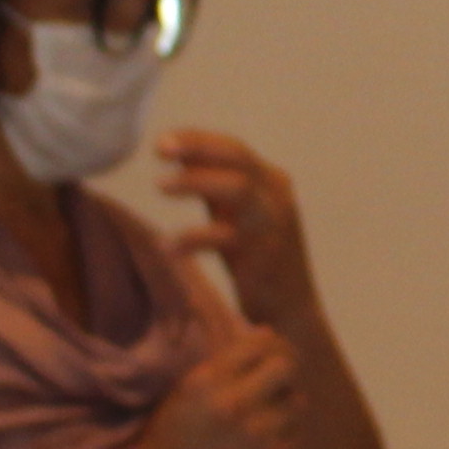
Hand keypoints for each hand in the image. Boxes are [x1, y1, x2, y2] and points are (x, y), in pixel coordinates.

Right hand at [131, 299, 306, 448]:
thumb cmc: (172, 440)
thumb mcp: (186, 392)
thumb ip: (225, 363)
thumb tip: (267, 333)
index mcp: (206, 381)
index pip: (258, 344)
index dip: (270, 345)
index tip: (270, 352)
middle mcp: (235, 403)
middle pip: (287, 366)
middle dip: (286, 369)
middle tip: (279, 380)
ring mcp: (258, 435)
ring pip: (298, 402)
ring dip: (287, 405)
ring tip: (271, 414)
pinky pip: (299, 434)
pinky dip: (289, 433)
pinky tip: (271, 438)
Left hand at [155, 130, 321, 325]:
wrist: (289, 308)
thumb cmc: (257, 257)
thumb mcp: (234, 213)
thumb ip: (212, 183)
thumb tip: (179, 151)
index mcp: (270, 181)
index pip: (233, 148)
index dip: (197, 139)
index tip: (161, 141)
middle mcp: (277, 195)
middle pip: (238, 157)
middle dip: (198, 147)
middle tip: (159, 148)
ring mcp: (275, 223)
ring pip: (238, 188)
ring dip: (195, 181)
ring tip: (160, 186)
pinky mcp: (266, 254)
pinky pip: (226, 237)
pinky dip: (193, 237)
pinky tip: (168, 246)